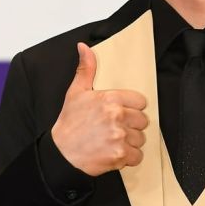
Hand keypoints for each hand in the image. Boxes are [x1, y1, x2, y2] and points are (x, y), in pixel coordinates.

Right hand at [51, 42, 148, 174]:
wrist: (61, 153)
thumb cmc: (69, 124)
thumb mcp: (76, 92)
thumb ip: (86, 69)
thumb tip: (84, 47)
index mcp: (110, 99)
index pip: (140, 102)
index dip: (132, 109)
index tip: (122, 114)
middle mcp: (117, 116)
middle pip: (143, 121)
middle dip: (132, 126)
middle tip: (116, 129)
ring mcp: (120, 136)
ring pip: (141, 139)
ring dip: (131, 143)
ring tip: (114, 142)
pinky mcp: (120, 155)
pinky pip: (138, 156)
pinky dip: (129, 158)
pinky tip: (115, 153)